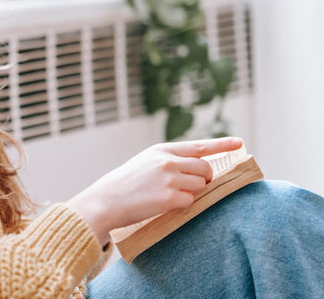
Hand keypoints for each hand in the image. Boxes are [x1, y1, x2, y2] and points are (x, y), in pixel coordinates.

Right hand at [66, 136, 243, 246]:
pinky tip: (164, 204)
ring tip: (168, 194)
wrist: (108, 199)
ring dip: (191, 193)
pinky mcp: (169, 198)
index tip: (239, 143)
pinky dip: (182, 205)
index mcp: (162, 150)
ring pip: (200, 186)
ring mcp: (169, 179)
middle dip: (204, 179)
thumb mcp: (146, 162)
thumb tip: (200, 169)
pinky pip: (190, 202)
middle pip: (205, 169)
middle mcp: (168, 161)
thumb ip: (170, 160)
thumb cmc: (127, 182)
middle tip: (190, 186)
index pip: (200, 146)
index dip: (222, 144)